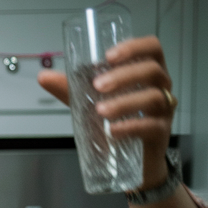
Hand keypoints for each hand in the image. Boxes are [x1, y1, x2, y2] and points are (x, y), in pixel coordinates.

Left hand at [37, 35, 175, 187]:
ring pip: (153, 97)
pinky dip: (130, 127)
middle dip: (124, 75)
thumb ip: (70, 89)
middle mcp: (160, 87)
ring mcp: (164, 110)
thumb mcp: (91, 103)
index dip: (134, 47)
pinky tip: (113, 131)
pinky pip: (151, 126)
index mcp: (146, 73)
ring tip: (101, 111)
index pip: (152, 48)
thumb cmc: (116, 122)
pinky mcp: (161, 133)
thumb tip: (43, 76)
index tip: (108, 56)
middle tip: (98, 85)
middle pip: (152, 70)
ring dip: (124, 102)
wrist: (131, 160)